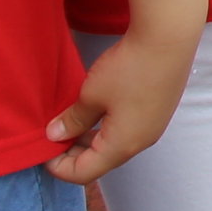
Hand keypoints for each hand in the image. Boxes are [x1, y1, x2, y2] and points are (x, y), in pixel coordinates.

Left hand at [43, 20, 199, 183]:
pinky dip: (108, 128)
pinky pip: (129, 130)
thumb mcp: (91, 94)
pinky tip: (99, 107)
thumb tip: (55, 135)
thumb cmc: (128, 68)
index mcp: (121, 146)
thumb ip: (72, 120)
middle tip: (54, 134)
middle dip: (74, 153)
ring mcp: (154, 126)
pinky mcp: (160, 110)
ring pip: (115, 145)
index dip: (58, 167)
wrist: (169, 37)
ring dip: (91, 139)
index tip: (42, 149)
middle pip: (101, 162)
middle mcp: (141, 142)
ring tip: (74, 119)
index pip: (83, 173)